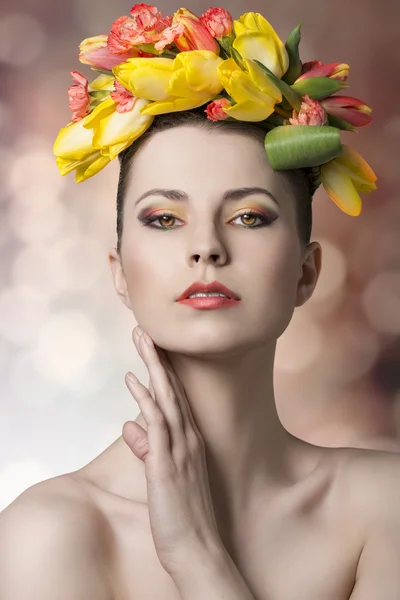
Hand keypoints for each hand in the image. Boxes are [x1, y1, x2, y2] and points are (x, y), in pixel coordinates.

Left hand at [122, 326, 221, 577]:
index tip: (152, 348)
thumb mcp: (162, 477)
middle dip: (157, 359)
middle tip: (144, 330)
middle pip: (171, 390)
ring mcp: (179, 450)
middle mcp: (188, 439)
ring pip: (165, 398)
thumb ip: (146, 448)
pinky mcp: (167, 464)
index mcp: (189, 442)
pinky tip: (134, 379)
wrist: (198, 549)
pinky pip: (157, 424)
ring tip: (141, 339)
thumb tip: (130, 425)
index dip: (162, 371)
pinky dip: (146, 399)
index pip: (174, 398)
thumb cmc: (182, 515)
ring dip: (152, 367)